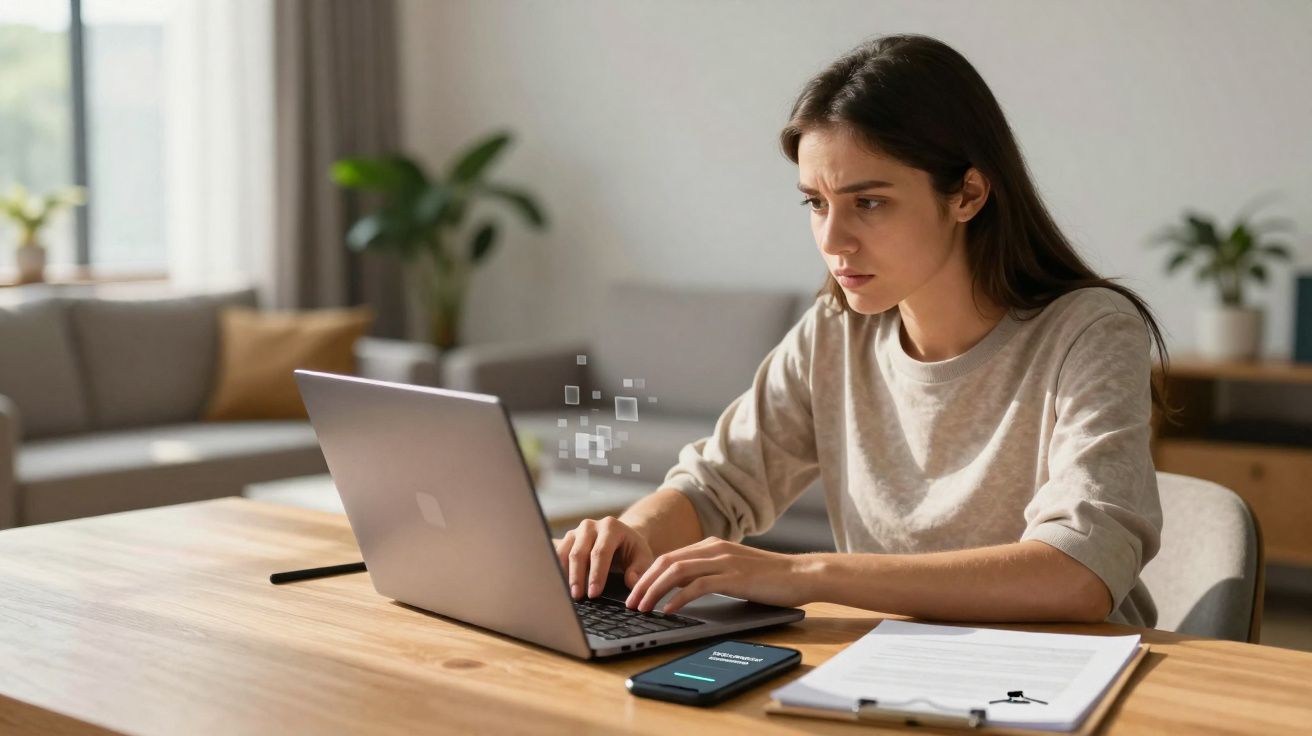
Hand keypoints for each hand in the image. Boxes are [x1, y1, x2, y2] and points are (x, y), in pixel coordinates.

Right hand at [553, 516, 654, 599]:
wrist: (622, 538)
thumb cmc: (632, 550)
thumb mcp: (643, 557)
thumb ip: (639, 570)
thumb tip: (631, 582)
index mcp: (611, 527)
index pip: (600, 552)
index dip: (596, 574)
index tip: (594, 593)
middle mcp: (591, 526)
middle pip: (579, 553)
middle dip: (577, 577)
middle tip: (577, 597)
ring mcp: (576, 531)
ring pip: (564, 553)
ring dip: (564, 575)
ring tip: (567, 594)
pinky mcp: (567, 539)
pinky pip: (557, 555)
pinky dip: (557, 570)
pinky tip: (560, 586)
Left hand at [624, 537, 813, 614]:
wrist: (801, 574)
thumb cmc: (769, 577)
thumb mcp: (733, 570)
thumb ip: (709, 573)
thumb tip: (682, 589)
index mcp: (711, 545)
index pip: (669, 557)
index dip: (647, 575)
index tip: (634, 592)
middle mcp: (714, 549)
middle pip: (666, 562)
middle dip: (643, 583)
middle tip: (630, 603)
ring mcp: (723, 561)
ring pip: (676, 572)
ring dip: (655, 591)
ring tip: (643, 608)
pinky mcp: (734, 577)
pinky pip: (697, 586)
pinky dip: (679, 598)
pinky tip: (669, 610)